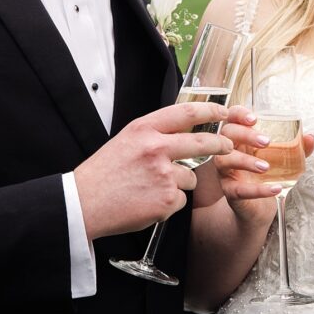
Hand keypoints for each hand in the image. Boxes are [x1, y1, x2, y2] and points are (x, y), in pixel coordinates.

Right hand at [72, 101, 230, 241]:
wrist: (85, 203)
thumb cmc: (104, 172)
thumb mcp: (127, 139)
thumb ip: (154, 133)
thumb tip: (183, 131)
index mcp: (145, 128)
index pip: (187, 112)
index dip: (211, 109)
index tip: (225, 111)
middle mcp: (156, 147)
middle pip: (202, 142)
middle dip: (220, 144)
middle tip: (228, 146)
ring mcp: (163, 175)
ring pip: (191, 177)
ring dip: (181, 183)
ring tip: (153, 188)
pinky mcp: (165, 200)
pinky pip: (180, 200)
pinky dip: (169, 203)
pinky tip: (148, 203)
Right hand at [212, 112, 313, 220]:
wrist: (259, 208)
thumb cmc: (266, 176)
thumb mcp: (281, 159)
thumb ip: (296, 147)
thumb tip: (311, 138)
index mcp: (239, 137)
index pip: (232, 118)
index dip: (239, 114)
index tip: (255, 119)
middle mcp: (228, 151)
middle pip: (227, 134)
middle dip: (245, 135)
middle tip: (266, 141)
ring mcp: (226, 172)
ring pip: (225, 160)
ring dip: (245, 161)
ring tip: (266, 167)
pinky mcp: (230, 192)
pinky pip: (239, 190)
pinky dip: (258, 189)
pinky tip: (275, 188)